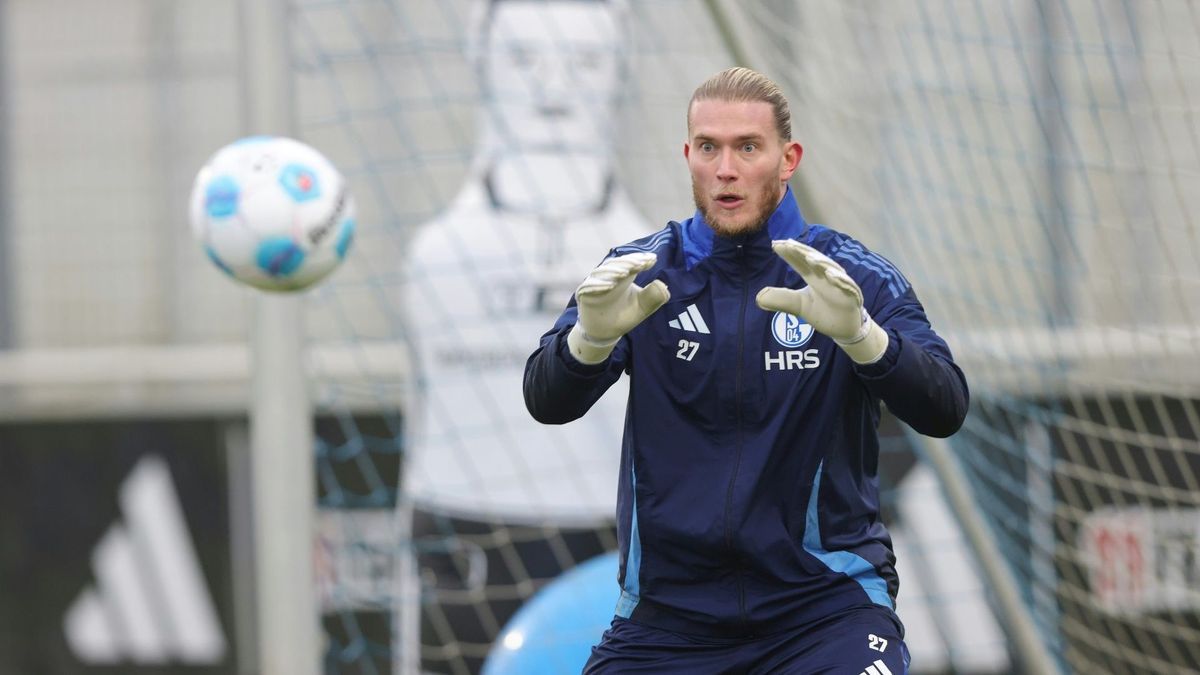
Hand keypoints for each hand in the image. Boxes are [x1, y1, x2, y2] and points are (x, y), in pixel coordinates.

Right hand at [567, 252, 669, 363]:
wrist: (605, 333)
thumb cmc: (624, 315)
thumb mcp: (642, 308)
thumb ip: (653, 297)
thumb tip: (662, 284)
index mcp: (623, 276)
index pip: (631, 262)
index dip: (640, 260)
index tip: (653, 259)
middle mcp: (608, 276)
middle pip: (616, 264)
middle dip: (628, 263)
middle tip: (640, 263)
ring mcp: (595, 284)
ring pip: (602, 273)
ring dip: (613, 271)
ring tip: (625, 273)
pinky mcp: (583, 294)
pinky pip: (588, 287)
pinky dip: (598, 285)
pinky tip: (609, 286)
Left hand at [756, 240, 887, 363]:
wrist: (844, 329)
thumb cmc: (823, 312)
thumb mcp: (799, 306)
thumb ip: (782, 299)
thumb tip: (759, 297)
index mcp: (813, 276)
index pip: (799, 261)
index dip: (788, 253)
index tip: (775, 245)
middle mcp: (827, 276)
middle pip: (814, 260)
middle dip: (802, 252)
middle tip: (789, 244)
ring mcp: (840, 285)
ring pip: (832, 269)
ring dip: (822, 263)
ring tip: (810, 258)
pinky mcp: (852, 296)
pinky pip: (847, 286)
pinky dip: (840, 280)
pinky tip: (831, 275)